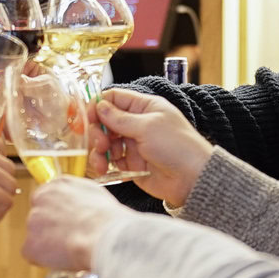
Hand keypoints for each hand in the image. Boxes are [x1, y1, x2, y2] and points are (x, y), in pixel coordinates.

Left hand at [23, 176, 134, 272]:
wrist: (103, 236)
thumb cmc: (106, 218)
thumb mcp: (93, 193)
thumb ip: (75, 195)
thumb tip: (75, 202)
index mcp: (55, 186)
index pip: (46, 200)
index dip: (57, 215)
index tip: (66, 222)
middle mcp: (40, 200)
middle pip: (39, 218)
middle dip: (51, 229)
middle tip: (70, 237)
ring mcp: (32, 222)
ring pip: (37, 237)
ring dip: (49, 244)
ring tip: (71, 247)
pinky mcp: (30, 245)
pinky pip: (34, 255)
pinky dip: (46, 260)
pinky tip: (64, 256)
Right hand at [91, 89, 213, 205]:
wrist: (192, 179)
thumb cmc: (177, 146)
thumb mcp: (147, 127)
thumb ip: (120, 118)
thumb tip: (99, 106)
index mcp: (145, 107)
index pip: (114, 99)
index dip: (97, 106)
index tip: (85, 118)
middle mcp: (138, 124)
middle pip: (106, 122)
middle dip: (97, 132)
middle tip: (100, 144)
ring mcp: (134, 145)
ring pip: (106, 143)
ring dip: (99, 151)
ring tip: (101, 163)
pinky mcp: (132, 165)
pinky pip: (111, 161)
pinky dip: (104, 164)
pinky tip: (103, 170)